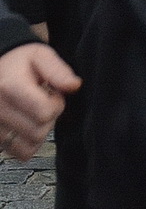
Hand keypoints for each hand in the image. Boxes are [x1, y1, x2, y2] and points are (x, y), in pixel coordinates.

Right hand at [0, 44, 79, 160]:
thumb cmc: (19, 62)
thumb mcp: (41, 56)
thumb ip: (58, 70)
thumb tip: (74, 86)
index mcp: (9, 87)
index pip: (43, 113)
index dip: (56, 105)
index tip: (54, 94)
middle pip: (37, 132)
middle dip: (49, 119)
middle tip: (45, 104)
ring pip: (27, 146)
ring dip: (39, 133)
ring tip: (35, 114)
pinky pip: (17, 152)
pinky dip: (27, 144)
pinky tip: (28, 125)